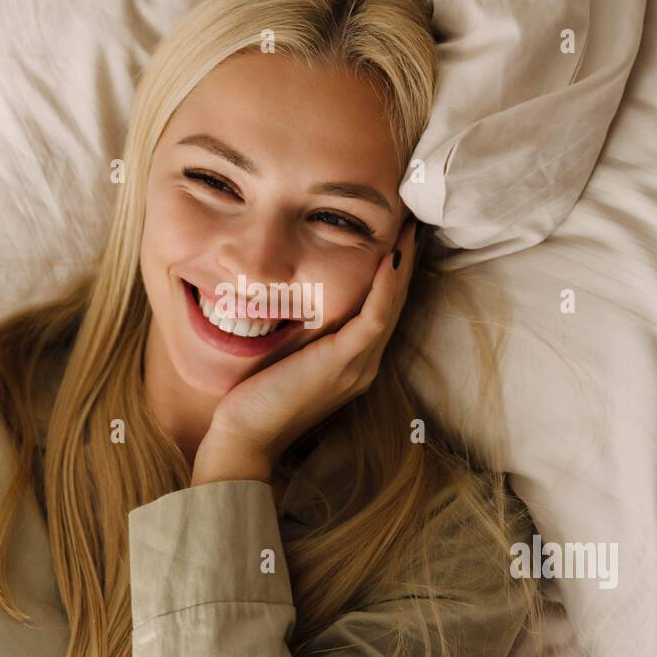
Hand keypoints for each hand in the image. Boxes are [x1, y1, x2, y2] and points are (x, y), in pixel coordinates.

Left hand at [192, 217, 417, 484]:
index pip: (381, 306)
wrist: (246, 439)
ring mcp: (358, 365)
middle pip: (395, 301)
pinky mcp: (344, 364)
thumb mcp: (283, 353)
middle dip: (404, 258)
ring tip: (408, 226)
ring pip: (392, 304)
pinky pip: (375, 317)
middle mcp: (364, 363)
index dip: (390, 269)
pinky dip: (385, 285)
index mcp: (353, 361)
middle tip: (410, 216)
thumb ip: (297, 327)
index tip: (392, 230)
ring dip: (402, 264)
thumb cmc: (255, 398)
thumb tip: (290, 288)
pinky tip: (388, 256)